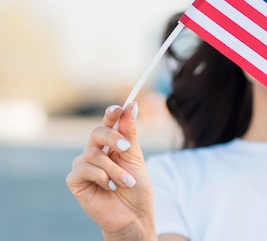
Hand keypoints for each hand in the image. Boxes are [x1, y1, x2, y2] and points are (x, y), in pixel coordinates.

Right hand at [66, 103, 155, 239]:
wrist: (133, 215)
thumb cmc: (136, 187)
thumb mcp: (136, 158)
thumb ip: (130, 134)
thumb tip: (131, 105)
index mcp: (111, 144)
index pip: (108, 122)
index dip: (112, 113)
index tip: (120, 107)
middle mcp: (95, 152)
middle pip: (97, 132)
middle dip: (113, 138)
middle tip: (127, 148)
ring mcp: (83, 166)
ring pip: (93, 155)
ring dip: (114, 170)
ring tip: (126, 183)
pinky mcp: (75, 181)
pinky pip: (83, 169)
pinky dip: (101, 177)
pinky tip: (110, 187)